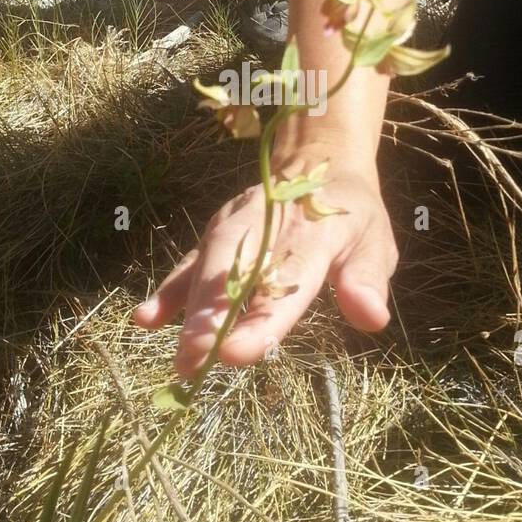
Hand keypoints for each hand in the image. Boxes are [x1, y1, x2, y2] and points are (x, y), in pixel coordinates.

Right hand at [133, 157, 397, 376]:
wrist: (318, 162)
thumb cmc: (349, 216)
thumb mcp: (375, 242)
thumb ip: (368, 279)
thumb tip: (371, 317)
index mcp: (313, 233)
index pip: (288, 280)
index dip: (263, 320)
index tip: (238, 354)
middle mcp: (267, 226)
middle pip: (235, 271)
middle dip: (212, 315)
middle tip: (195, 359)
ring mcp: (236, 227)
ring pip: (207, 267)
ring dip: (190, 312)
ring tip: (180, 359)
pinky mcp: (216, 233)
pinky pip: (191, 263)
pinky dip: (169, 290)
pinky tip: (146, 319)